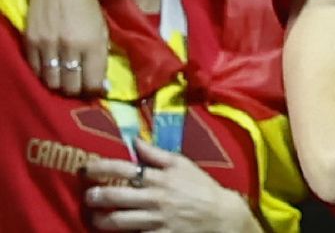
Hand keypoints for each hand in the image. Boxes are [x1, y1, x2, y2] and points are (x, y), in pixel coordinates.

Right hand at [24, 0, 108, 95]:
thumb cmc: (86, 3)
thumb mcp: (101, 27)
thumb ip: (101, 55)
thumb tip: (102, 84)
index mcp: (92, 42)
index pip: (92, 82)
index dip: (95, 91)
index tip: (96, 90)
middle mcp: (70, 47)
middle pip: (70, 87)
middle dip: (77, 91)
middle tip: (80, 86)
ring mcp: (48, 46)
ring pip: (52, 82)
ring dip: (60, 85)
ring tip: (65, 79)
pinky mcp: (31, 42)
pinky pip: (36, 70)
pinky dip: (44, 74)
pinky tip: (51, 69)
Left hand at [83, 140, 261, 231]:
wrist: (221, 216)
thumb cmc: (201, 188)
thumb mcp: (183, 165)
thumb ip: (157, 154)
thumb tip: (134, 141)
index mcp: (160, 177)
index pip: (123, 168)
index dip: (100, 168)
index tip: (86, 169)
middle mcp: (155, 197)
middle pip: (115, 196)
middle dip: (94, 196)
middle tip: (87, 196)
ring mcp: (155, 220)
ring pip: (117, 221)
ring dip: (99, 220)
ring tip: (93, 218)